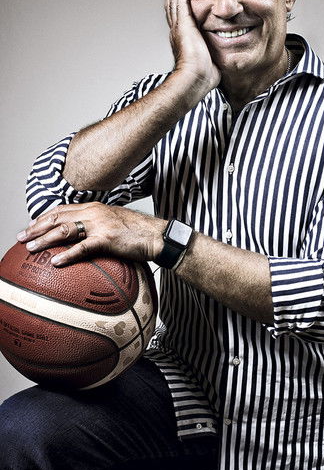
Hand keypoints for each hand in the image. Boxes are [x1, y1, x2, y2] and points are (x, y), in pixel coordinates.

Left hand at [17, 203, 165, 266]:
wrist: (157, 235)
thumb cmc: (137, 233)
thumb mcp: (114, 223)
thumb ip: (97, 226)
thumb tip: (84, 237)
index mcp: (95, 207)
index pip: (62, 209)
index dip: (44, 217)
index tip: (31, 226)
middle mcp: (94, 212)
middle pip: (58, 217)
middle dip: (36, 227)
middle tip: (21, 237)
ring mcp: (100, 225)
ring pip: (65, 230)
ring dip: (44, 239)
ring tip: (30, 248)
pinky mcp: (107, 239)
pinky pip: (82, 247)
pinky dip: (66, 254)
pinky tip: (55, 261)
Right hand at [165, 0, 219, 95]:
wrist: (194, 79)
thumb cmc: (203, 78)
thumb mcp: (209, 63)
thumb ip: (213, 57)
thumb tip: (222, 61)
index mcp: (183, 41)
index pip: (180, 20)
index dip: (179, 9)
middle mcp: (177, 33)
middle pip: (173, 8)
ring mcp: (178, 27)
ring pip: (174, 2)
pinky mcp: (183, 24)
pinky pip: (179, 1)